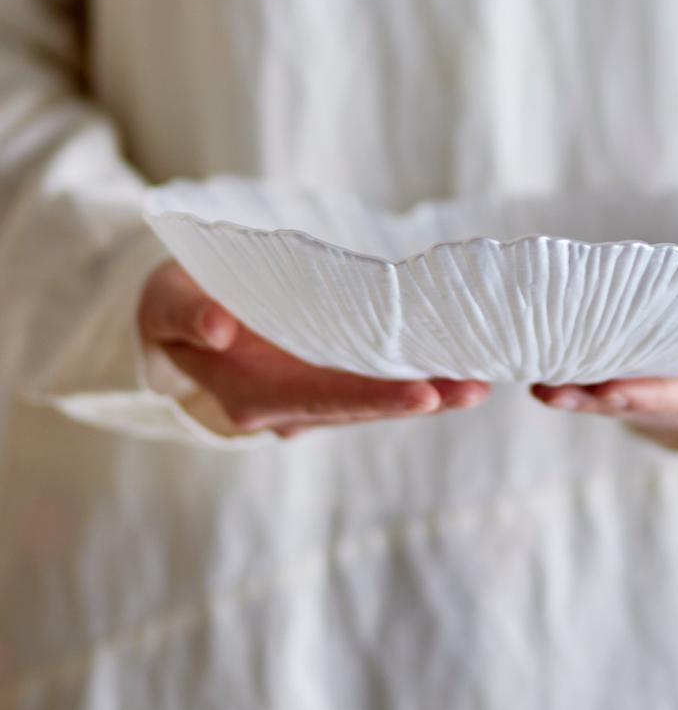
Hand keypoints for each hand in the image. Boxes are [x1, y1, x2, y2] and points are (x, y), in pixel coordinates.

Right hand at [138, 261, 490, 437]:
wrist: (173, 318)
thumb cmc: (172, 304)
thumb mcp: (165, 301)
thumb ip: (187, 313)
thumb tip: (219, 328)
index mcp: (248, 393)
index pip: (320, 399)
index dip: (372, 399)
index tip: (424, 394)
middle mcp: (284, 407)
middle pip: (361, 408)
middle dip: (421, 400)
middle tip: (477, 387)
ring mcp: (307, 400)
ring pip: (374, 402)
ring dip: (428, 394)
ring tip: (479, 380)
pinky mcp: (322, 383)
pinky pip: (371, 384)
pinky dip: (410, 378)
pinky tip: (450, 367)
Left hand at [529, 289, 677, 455]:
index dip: (656, 394)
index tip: (613, 389)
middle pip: (651, 408)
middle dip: (601, 401)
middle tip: (554, 388)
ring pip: (628, 408)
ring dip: (582, 399)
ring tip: (540, 385)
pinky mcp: (659, 395)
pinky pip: (620, 396)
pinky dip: (585, 388)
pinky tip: (547, 375)